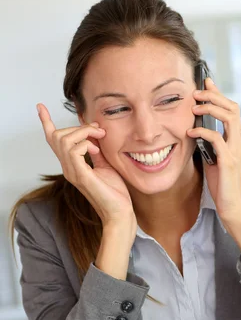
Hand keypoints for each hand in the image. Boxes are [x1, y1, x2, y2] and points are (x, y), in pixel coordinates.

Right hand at [37, 104, 136, 235]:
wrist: (120, 213)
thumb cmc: (115, 193)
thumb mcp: (106, 165)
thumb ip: (98, 151)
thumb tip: (95, 136)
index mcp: (73, 165)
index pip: (54, 141)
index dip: (47, 123)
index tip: (41, 107)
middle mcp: (68, 168)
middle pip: (58, 136)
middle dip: (78, 126)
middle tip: (99, 130)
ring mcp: (72, 172)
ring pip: (64, 140)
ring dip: (83, 133)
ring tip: (99, 139)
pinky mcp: (81, 175)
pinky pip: (74, 150)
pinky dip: (86, 144)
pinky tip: (96, 150)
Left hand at [187, 78, 240, 228]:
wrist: (233, 209)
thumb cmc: (222, 186)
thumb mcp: (213, 160)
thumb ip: (208, 145)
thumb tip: (194, 131)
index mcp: (236, 141)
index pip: (231, 110)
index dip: (219, 94)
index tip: (206, 82)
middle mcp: (238, 142)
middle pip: (233, 108)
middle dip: (214, 96)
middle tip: (196, 92)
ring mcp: (235, 151)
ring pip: (230, 118)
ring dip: (211, 108)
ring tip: (194, 107)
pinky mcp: (228, 162)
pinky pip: (217, 139)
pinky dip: (203, 131)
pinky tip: (190, 132)